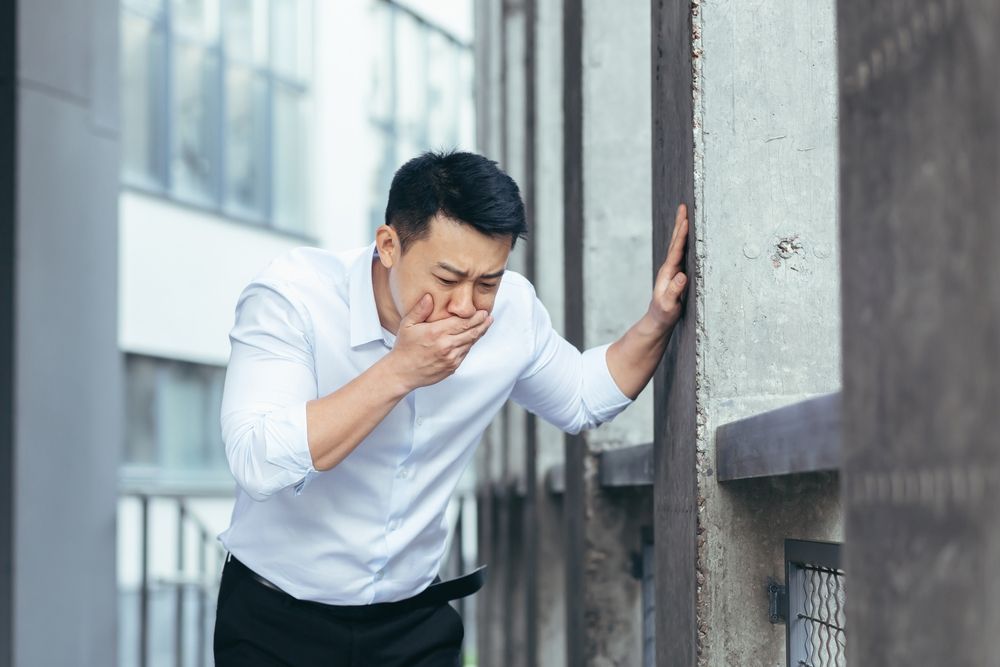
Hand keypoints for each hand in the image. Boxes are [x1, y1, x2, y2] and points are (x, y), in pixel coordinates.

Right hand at [386, 294, 493, 390]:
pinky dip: (469, 345)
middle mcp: (446, 345)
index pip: (462, 322)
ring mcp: (450, 358)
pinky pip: (465, 353)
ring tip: (484, 325)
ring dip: (478, 334)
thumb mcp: (407, 325)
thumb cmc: (404, 348)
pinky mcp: (452, 367)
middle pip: (471, 332)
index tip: (482, 311)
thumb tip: (429, 296)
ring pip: (470, 343)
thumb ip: (419, 310)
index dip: (476, 317)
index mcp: (436, 333)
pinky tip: (471, 339)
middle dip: (482, 323)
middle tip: (489, 317)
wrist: (402, 373)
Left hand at [648, 203, 688, 328]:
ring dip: (681, 229)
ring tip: (685, 214)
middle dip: (679, 224)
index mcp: (668, 273)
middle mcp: (669, 268)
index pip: (676, 251)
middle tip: (683, 206)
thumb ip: (674, 291)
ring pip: (677, 245)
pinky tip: (687, 235)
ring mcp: (672, 269)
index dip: (681, 236)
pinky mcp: (676, 273)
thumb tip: (682, 275)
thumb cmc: (664, 314)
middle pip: (675, 242)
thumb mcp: (669, 305)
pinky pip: (681, 252)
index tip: (686, 220)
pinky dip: (684, 240)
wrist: (658, 320)